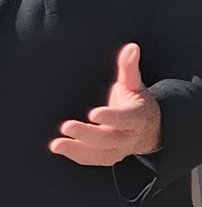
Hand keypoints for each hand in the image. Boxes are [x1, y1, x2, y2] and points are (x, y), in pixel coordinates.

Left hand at [49, 44, 161, 165]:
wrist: (151, 129)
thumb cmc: (137, 102)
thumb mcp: (135, 84)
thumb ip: (129, 67)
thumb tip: (131, 47)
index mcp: (137, 117)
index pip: (125, 118)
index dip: (111, 117)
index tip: (93, 113)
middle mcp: (129, 136)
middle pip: (108, 139)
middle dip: (86, 134)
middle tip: (66, 126)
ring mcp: (119, 149)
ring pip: (99, 153)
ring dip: (77, 149)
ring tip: (56, 144)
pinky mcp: (109, 157)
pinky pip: (93, 159)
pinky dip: (76, 155)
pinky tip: (59, 148)